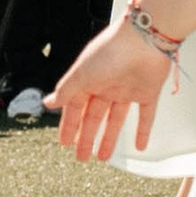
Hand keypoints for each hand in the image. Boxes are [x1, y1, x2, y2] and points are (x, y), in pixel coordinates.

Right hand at [52, 14, 171, 161]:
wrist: (146, 39)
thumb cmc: (111, 50)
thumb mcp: (82, 73)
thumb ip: (66, 91)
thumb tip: (48, 103)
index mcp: (88, 79)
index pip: (75, 107)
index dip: (69, 125)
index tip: (64, 143)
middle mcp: (106, 85)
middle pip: (94, 117)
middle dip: (86, 137)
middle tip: (82, 157)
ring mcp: (127, 89)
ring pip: (116, 119)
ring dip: (109, 138)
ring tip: (102, 157)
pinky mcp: (147, 92)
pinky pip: (145, 115)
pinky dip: (143, 131)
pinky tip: (140, 147)